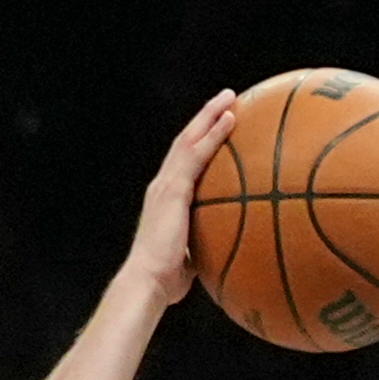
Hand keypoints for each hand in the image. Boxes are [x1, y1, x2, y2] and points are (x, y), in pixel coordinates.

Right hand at [126, 89, 238, 309]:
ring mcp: (165, 185)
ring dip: (210, 116)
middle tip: (225, 100)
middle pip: (184, 142)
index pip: (182, 164)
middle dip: (204, 119)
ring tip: (229, 97)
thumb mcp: (188, 262)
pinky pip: (198, 154)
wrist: (147, 281)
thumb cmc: (165, 281)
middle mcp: (161, 186)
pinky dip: (214, 134)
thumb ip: (202, 251)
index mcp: (164, 201)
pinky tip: (231, 119)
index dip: (197, 142)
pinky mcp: (173, 189)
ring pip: (189, 140)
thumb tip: (222, 258)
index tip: (215, 128)